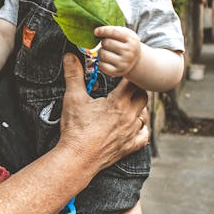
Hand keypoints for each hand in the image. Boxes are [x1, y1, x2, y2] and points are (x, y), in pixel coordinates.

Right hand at [58, 54, 147, 172]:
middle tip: (124, 88)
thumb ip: (74, 74)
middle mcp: (130, 117)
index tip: (121, 73)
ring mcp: (131, 133)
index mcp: (119, 102)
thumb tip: (69, 55)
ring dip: (138, 109)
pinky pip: (144, 136)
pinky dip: (141, 129)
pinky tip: (134, 127)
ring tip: (126, 106)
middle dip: (135, 90)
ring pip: (144, 116)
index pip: (133, 82)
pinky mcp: (129, 147)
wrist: (77, 157)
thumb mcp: (73, 98)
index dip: (128, 76)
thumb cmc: (76, 128)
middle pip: (143, 96)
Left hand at [94, 25, 140, 77]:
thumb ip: (114, 30)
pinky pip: (102, 65)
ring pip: (102, 54)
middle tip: (107, 44)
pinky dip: (100, 62)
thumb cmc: (126, 44)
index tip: (96, 32)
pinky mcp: (118, 71)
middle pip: (106, 43)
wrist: (136, 60)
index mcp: (131, 39)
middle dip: (103, 42)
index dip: (102, 31)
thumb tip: (96, 32)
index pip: (113, 32)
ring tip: (106, 52)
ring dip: (101, 52)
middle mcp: (129, 51)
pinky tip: (105, 60)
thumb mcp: (126, 34)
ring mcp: (124, 62)